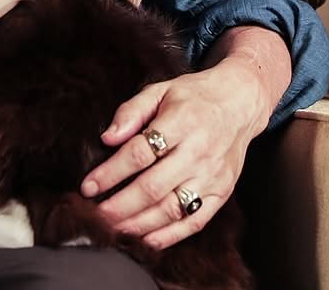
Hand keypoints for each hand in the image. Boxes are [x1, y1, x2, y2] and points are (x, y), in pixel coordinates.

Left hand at [79, 56, 270, 249]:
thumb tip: (108, 137)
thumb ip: (133, 110)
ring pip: (171, 209)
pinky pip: (194, 222)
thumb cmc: (195, 96)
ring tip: (113, 230)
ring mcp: (212, 176)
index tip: (88, 186)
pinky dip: (169, 236)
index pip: (140, 152)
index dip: (111, 172)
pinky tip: (145, 240)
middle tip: (95, 216)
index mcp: (182, 121)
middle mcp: (199, 151)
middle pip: (153, 187)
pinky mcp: (221, 193)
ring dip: (139, 224)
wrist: (239, 103)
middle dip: (120, 205)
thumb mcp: (162, 90)